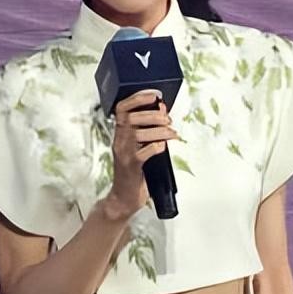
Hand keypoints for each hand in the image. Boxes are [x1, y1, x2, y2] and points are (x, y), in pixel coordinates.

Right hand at [102, 89, 177, 219]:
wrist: (124, 197)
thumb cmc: (135, 171)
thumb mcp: (140, 147)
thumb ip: (149, 129)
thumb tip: (162, 109)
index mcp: (121, 134)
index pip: (122, 109)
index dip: (137, 99)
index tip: (154, 96)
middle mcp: (119, 141)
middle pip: (131, 119)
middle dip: (153, 115)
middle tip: (168, 120)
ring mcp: (124, 154)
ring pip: (139, 134)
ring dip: (160, 131)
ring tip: (172, 134)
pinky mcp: (132, 167)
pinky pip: (144, 152)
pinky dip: (157, 146)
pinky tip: (163, 147)